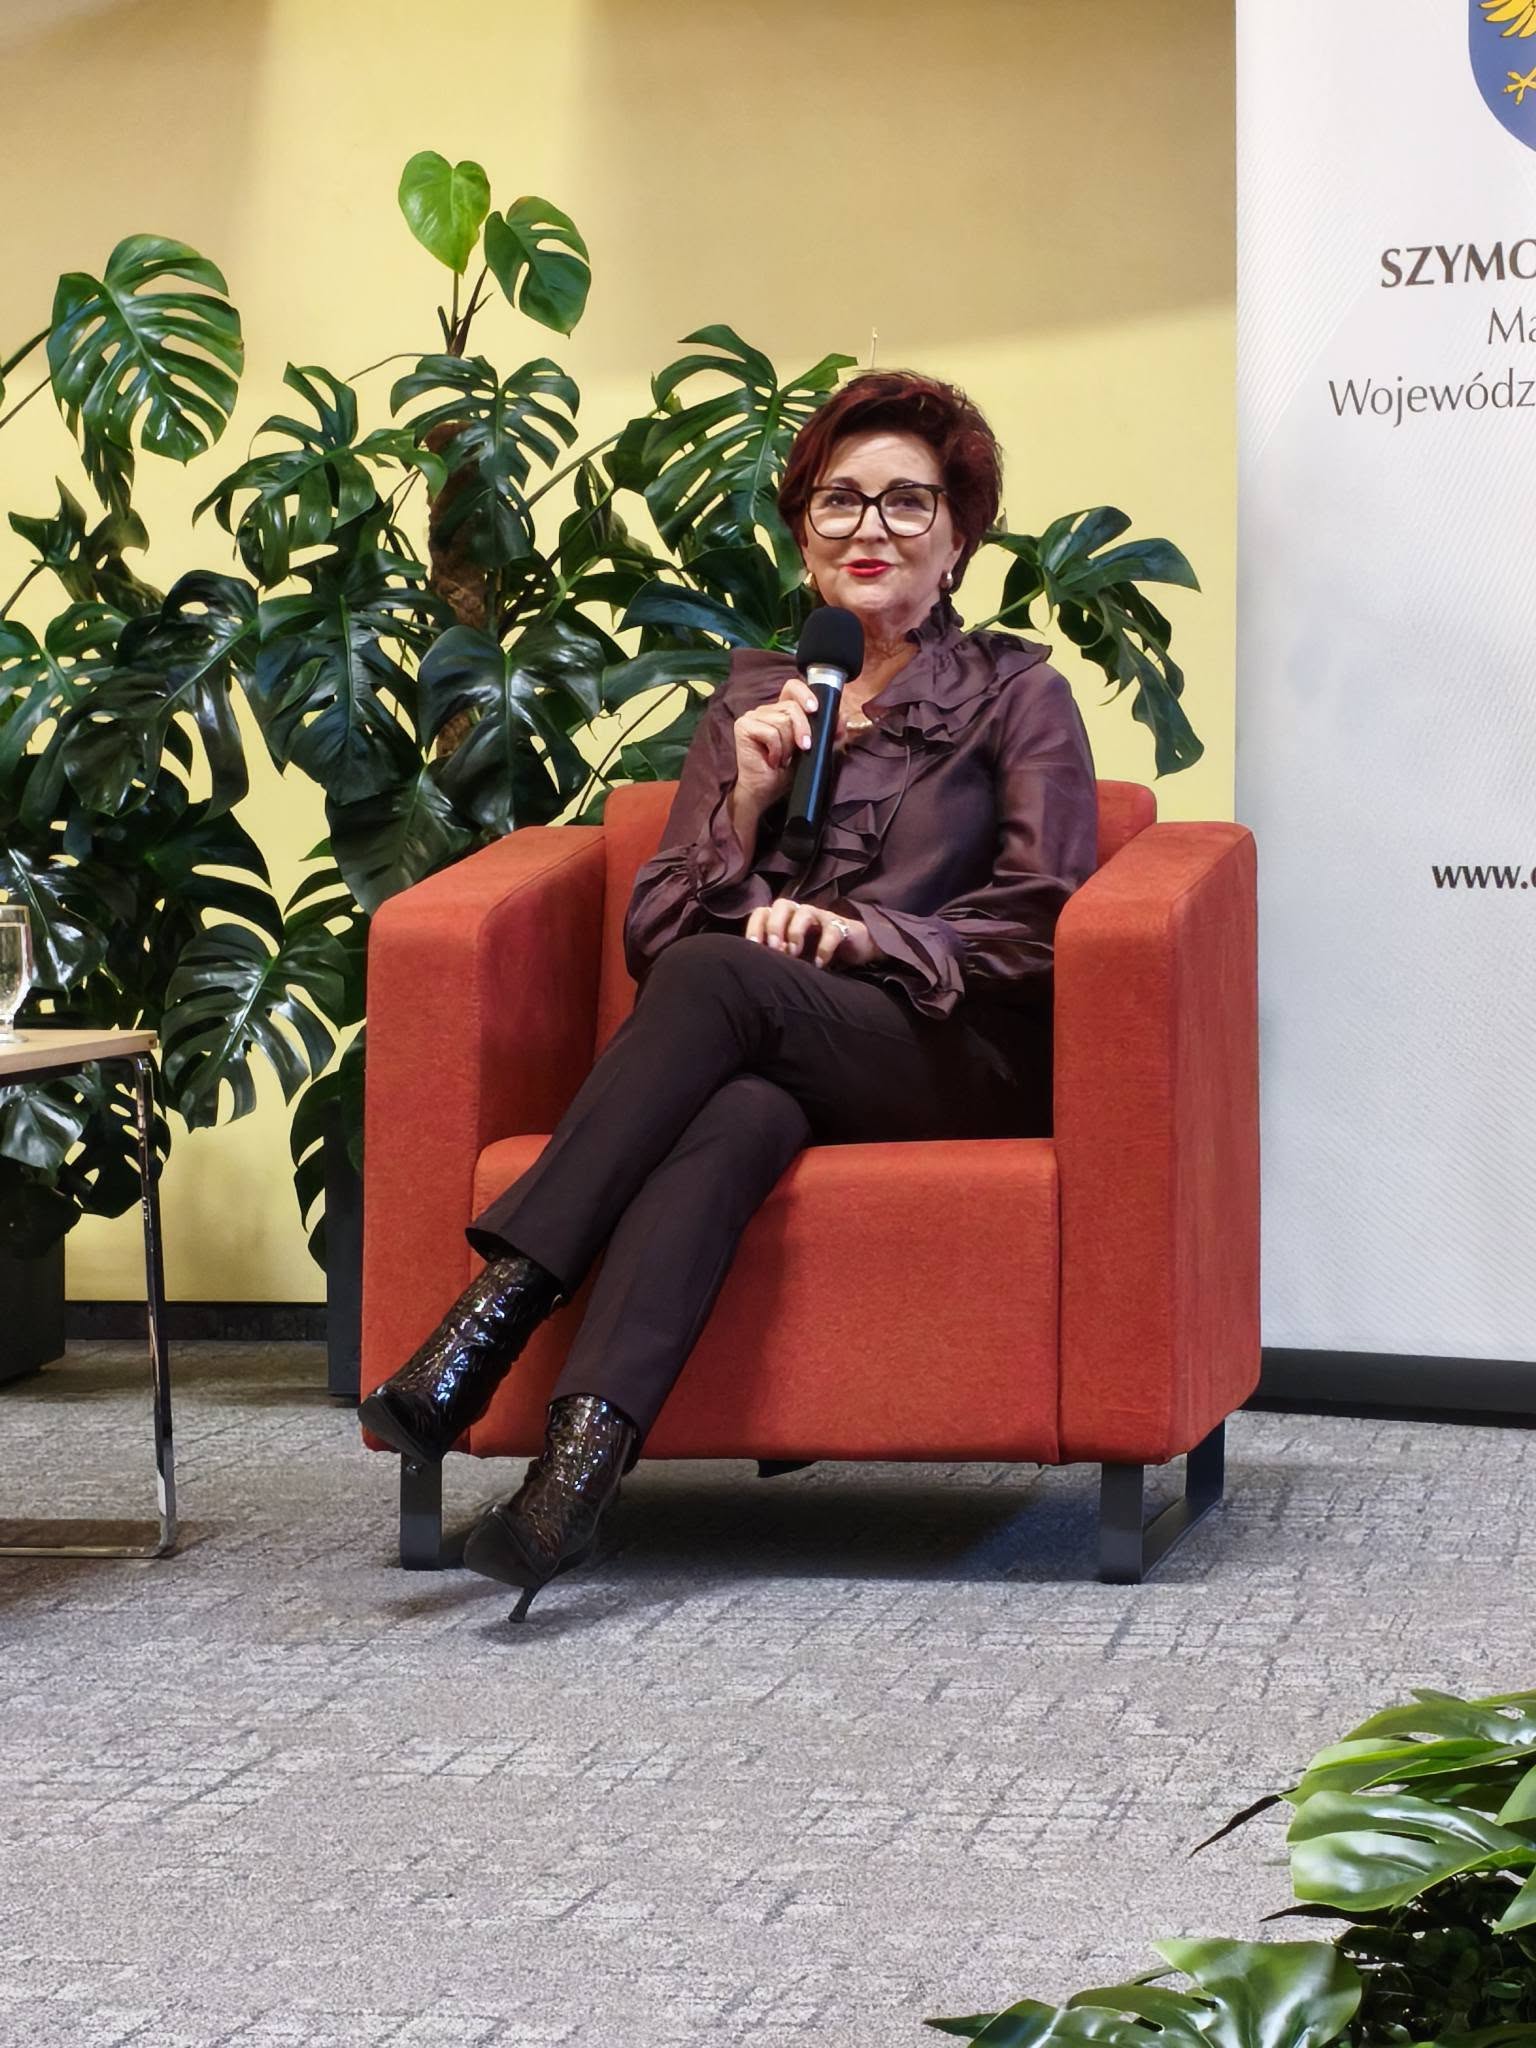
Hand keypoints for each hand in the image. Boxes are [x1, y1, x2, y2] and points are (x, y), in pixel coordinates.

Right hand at [731, 677, 854, 810]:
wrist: (766, 792)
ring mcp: (753, 717)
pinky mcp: (743, 727)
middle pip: (792, 707)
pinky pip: (770, 732)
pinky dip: (776, 749)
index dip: (804, 694)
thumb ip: (828, 733)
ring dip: (787, 745)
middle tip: (803, 748)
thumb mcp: (814, 750)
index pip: (792, 687)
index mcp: (781, 711)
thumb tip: (842, 717)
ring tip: (782, 758)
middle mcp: (766, 710)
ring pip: (782, 721)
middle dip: (803, 730)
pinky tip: (771, 760)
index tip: (815, 709)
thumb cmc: (786, 772)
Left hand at [744, 897, 879, 968]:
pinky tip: (819, 965)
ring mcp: (821, 917)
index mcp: (785, 919)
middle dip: (774, 926)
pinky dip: (824, 948)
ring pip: (804, 912)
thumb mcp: (792, 955)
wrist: (854, 950)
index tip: (752, 948)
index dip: (755, 927)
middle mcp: (800, 913)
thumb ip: (776, 955)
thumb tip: (753, 968)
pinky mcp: (841, 926)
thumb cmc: (816, 952)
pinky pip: (831, 931)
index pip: (763, 912)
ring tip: (793, 954)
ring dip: (795, 932)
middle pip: (782, 905)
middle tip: (774, 948)